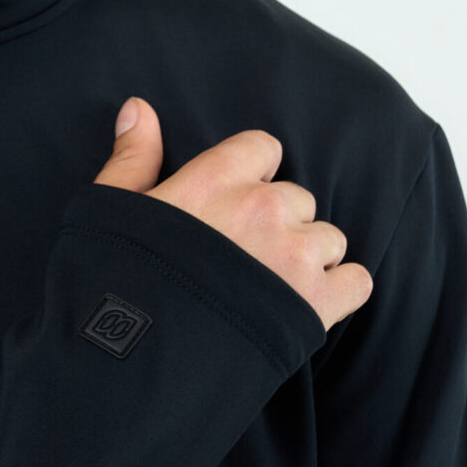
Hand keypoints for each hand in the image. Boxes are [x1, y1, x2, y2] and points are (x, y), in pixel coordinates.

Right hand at [92, 97, 372, 332]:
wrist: (131, 360)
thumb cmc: (115, 285)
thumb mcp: (109, 211)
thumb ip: (133, 157)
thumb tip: (139, 107)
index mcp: (215, 179)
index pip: (264, 148)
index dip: (253, 177)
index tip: (233, 207)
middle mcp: (262, 207)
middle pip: (298, 198)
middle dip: (278, 224)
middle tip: (244, 260)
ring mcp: (293, 255)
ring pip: (328, 239)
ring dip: (306, 260)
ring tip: (270, 290)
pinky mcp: (317, 304)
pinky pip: (356, 281)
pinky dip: (338, 293)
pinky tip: (306, 308)